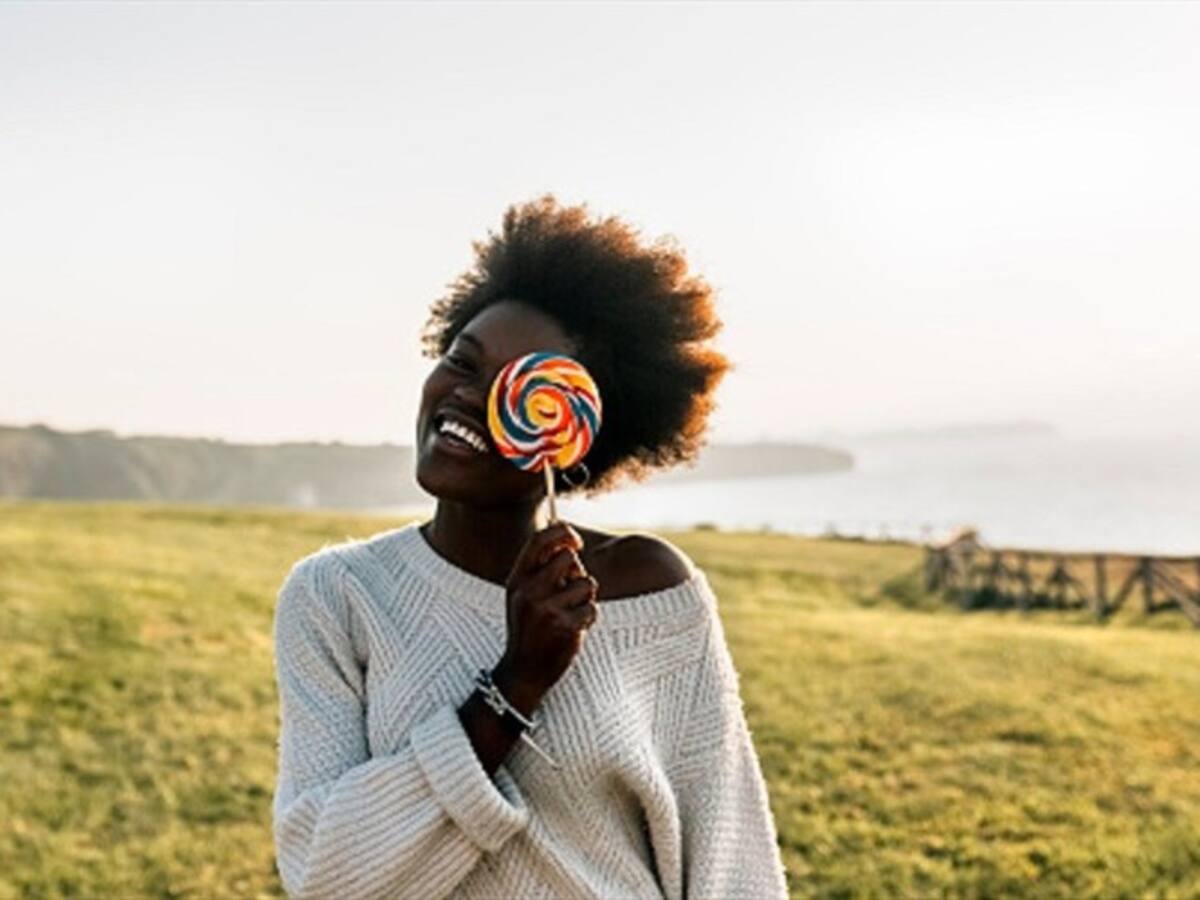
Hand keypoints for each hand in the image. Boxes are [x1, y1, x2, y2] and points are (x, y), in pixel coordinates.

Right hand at [495, 522, 598, 710]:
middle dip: (577, 573)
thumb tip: (569, 540)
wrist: (523, 673)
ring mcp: (546, 609)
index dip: (562, 532)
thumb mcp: (522, 595)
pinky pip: (592, 608)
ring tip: (569, 614)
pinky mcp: (565, 627)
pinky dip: (588, 618)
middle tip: (570, 594)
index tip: (576, 542)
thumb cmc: (529, 628)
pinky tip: (573, 630)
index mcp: (517, 580)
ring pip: (586, 583)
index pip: (539, 540)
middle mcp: (528, 591)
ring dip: (585, 598)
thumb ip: (540, 569)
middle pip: (570, 558)